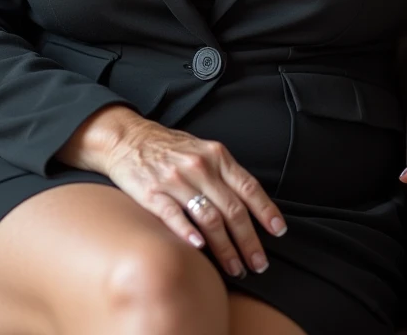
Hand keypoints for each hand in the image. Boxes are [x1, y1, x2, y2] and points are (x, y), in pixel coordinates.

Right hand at [104, 115, 287, 277]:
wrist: (127, 138)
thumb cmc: (169, 148)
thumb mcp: (202, 150)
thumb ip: (224, 174)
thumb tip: (250, 205)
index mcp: (216, 156)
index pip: (248, 187)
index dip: (266, 211)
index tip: (278, 232)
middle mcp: (199, 167)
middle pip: (232, 210)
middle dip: (249, 241)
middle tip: (258, 264)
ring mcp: (175, 180)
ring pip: (209, 218)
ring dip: (225, 248)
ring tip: (235, 268)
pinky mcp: (152, 193)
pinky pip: (174, 216)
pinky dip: (189, 234)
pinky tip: (199, 250)